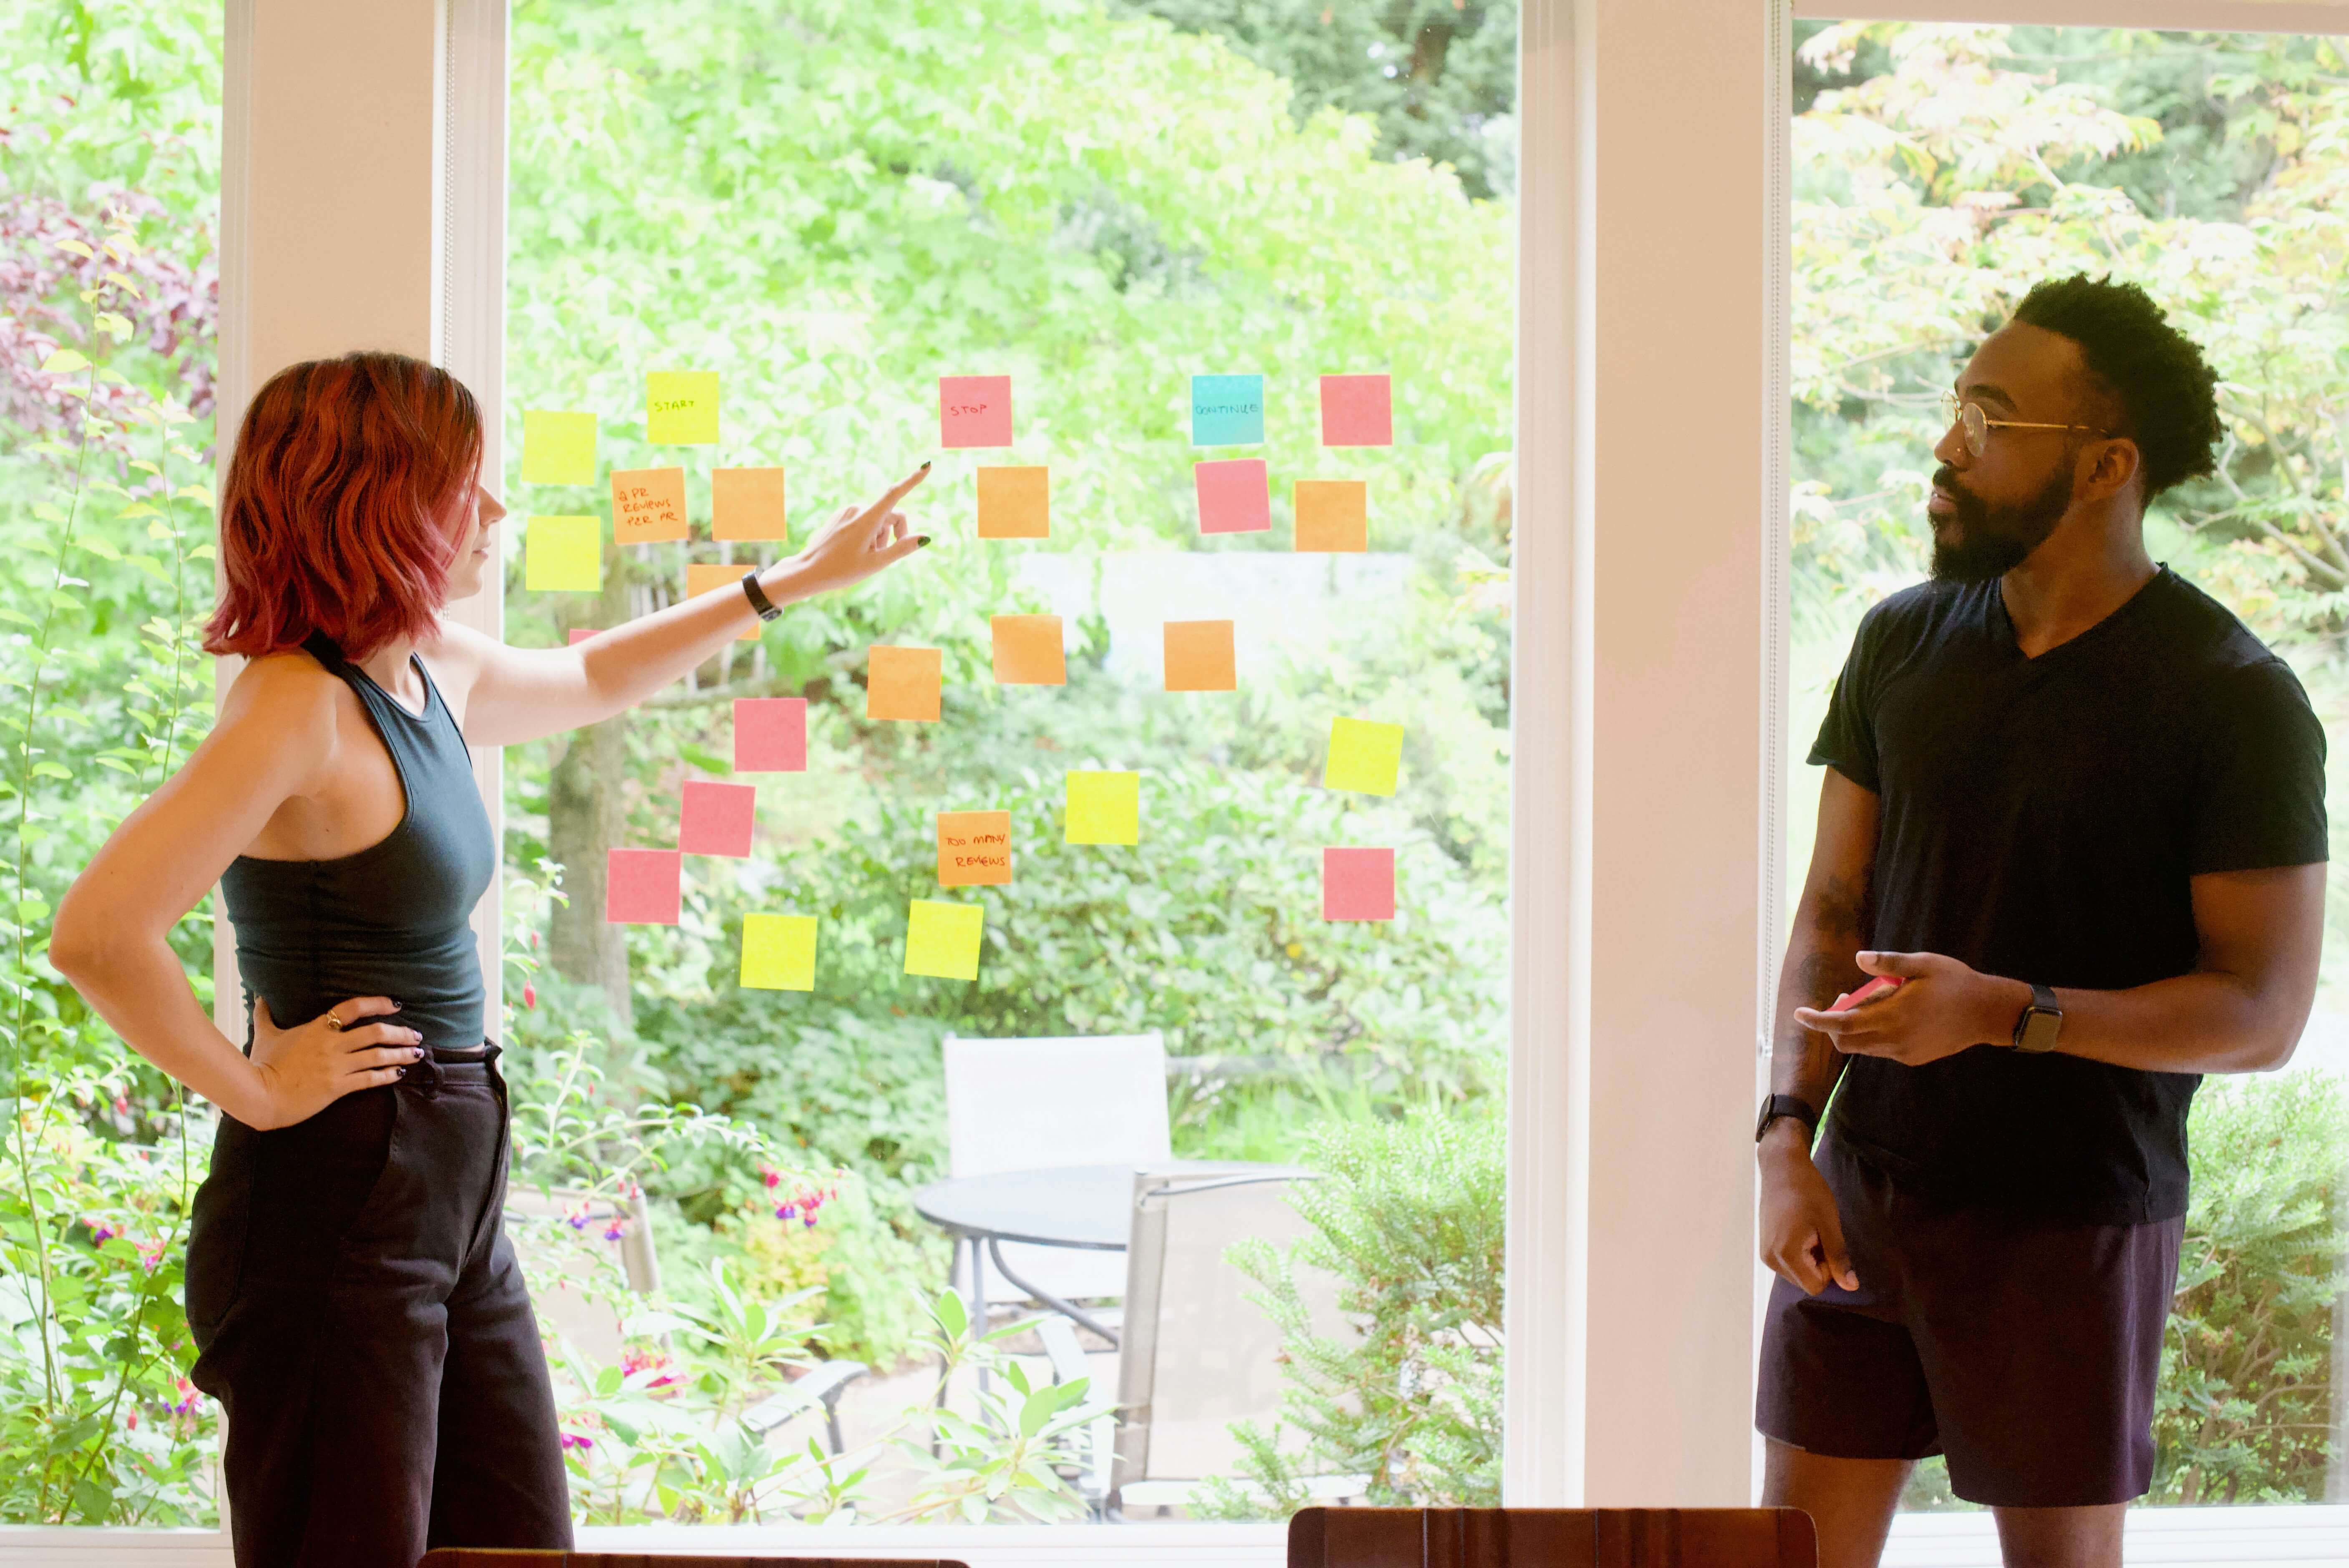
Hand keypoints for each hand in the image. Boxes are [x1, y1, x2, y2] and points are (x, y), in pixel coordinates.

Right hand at [242, 994, 422, 1129]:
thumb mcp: (264, 1035)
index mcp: (317, 1028)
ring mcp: (336, 1066)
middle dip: (400, 1033)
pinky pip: (370, 1079)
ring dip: (402, 1053)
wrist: (260, 1096)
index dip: (378, 1003)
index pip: (353, 1008)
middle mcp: (331, 1044)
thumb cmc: (262, 1065)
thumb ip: (265, 1014)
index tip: (396, 1004)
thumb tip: (258, 996)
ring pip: (378, 1056)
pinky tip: (400, 1073)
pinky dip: (388, 1075)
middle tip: (416, 1034)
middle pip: (375, 1032)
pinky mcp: (338, 1087)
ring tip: (418, 1053)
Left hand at [783, 463, 931, 598]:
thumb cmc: (842, 571)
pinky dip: (867, 534)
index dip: (913, 480)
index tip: (927, 465)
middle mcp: (857, 509)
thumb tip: (925, 538)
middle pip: (891, 515)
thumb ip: (902, 548)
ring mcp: (847, 511)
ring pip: (877, 519)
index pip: (895, 494)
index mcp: (867, 519)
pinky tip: (853, 550)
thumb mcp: (876, 563)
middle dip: (894, 533)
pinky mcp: (841, 516)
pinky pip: (864, 520)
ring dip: (879, 536)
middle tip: (882, 555)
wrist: (807, 571)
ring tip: (864, 555)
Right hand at [1757, 1122, 1856, 1293]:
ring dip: (1809, 1259)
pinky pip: (1787, 1263)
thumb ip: (1839, 1258)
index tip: (1827, 1242)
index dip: (1829, 1269)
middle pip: (1805, 1282)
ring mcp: (1764, 1253)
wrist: (1782, 1167)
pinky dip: (1799, 1254)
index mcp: (1786, 1253)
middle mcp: (1770, 1258)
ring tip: (1808, 1231)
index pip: (1815, 1286)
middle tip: (1818, 1235)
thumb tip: (1851, 1287)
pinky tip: (1799, 1230)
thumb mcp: (1829, 1224)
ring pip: (1797, 1274)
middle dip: (1818, 1265)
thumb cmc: (1808, 1191)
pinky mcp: (1764, 1246)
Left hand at [1791, 950, 2025, 1067]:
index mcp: (1893, 1016)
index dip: (1817, 1020)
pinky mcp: (1912, 1058)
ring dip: (1854, 1028)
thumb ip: (1888, 964)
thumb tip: (1858, 958)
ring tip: (1870, 1002)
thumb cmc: (1955, 982)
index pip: (1842, 1024)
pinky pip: (1881, 1050)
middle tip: (1843, 999)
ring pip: (1863, 1047)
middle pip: (1846, 1041)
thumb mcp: (1923, 964)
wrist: (1988, 1013)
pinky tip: (1889, 1015)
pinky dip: (1873, 1035)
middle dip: (1833, 1024)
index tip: (1799, 1013)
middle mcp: (1895, 1040)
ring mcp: (1903, 1053)